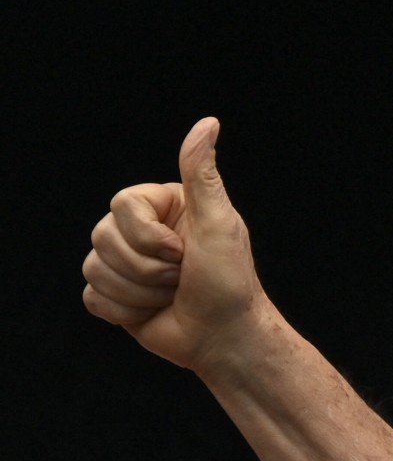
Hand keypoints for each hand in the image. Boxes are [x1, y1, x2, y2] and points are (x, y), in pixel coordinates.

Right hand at [82, 117, 279, 372]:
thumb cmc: (231, 282)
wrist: (226, 338)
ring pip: (94, 268)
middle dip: (147, 269)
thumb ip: (203, 173)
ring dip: (140, 293)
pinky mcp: (114, 296)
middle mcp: (139, 231)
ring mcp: (124, 263)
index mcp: (161, 207)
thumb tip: (209, 122)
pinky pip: (92, 297)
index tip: (184, 252)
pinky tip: (153, 313)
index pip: (121, 204)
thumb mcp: (220, 222)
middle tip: (181, 279)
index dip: (149, 237)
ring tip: (172, 296)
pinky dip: (125, 311)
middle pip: (101, 236)